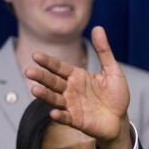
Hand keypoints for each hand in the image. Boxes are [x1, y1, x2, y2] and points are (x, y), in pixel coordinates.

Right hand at [26, 26, 133, 148]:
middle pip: (53, 81)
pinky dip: (59, 115)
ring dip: (45, 95)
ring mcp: (71, 105)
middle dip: (41, 77)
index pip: (59, 67)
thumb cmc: (116, 95)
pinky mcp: (76, 120)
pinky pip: (65, 117)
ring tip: (35, 90)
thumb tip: (98, 28)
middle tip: (29, 71)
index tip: (36, 55)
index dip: (48, 62)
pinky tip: (53, 112)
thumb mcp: (113, 71)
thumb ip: (103, 52)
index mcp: (77, 76)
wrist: (120, 119)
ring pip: (54, 99)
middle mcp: (70, 89)